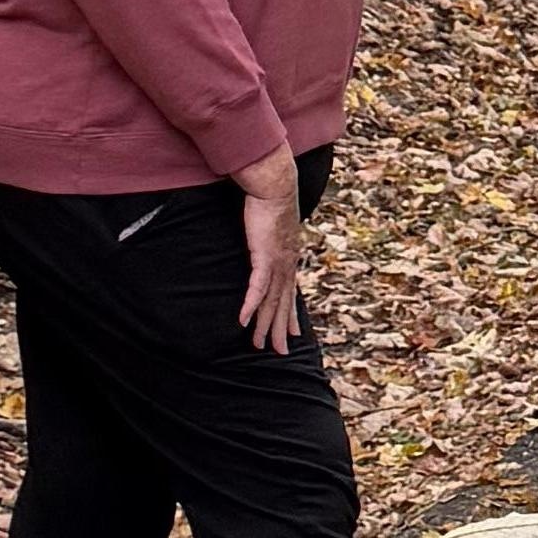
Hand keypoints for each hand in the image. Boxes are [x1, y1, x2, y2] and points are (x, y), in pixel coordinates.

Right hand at [234, 151, 306, 349]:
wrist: (275, 186)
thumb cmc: (272, 202)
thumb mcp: (273, 227)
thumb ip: (271, 240)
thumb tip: (268, 245)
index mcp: (289, 259)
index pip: (291, 294)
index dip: (292, 315)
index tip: (294, 333)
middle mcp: (287, 265)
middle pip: (283, 304)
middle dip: (280, 330)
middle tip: (280, 351)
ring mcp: (277, 263)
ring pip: (271, 302)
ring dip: (264, 325)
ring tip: (258, 345)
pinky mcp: (264, 257)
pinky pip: (256, 288)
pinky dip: (250, 305)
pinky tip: (243, 321)